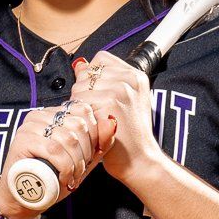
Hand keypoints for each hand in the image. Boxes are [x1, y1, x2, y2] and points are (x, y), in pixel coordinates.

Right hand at [0, 98, 103, 218]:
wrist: (22, 199)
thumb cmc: (50, 179)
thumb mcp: (81, 161)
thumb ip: (98, 144)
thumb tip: (112, 123)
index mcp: (54, 114)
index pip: (83, 110)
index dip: (94, 135)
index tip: (88, 157)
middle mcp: (41, 115)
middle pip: (79, 125)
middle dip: (86, 152)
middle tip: (80, 170)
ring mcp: (30, 126)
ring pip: (68, 138)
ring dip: (76, 163)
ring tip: (72, 177)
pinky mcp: (23, 140)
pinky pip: (55, 151)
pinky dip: (65, 168)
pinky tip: (63, 179)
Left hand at [72, 53, 160, 194]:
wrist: (139, 159)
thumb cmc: (128, 136)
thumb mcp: (123, 102)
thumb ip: (104, 81)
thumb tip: (80, 65)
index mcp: (136, 76)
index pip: (101, 59)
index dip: (92, 76)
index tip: (97, 95)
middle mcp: (129, 79)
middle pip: (88, 73)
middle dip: (84, 92)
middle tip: (98, 112)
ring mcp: (120, 89)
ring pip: (80, 86)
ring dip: (80, 105)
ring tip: (96, 120)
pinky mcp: (110, 102)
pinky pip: (79, 101)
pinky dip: (80, 115)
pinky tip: (93, 126)